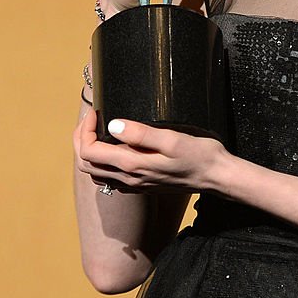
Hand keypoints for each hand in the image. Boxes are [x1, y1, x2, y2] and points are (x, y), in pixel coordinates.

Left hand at [77, 109, 230, 194]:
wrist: (215, 177)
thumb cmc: (200, 156)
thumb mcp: (173, 139)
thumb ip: (141, 133)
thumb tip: (113, 125)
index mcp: (132, 165)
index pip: (89, 151)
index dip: (85, 130)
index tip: (97, 112)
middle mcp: (128, 178)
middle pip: (86, 164)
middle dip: (81, 139)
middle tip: (92, 119)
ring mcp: (133, 184)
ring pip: (95, 173)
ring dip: (89, 151)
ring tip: (97, 130)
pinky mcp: (140, 185)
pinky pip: (109, 178)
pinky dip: (102, 162)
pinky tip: (114, 147)